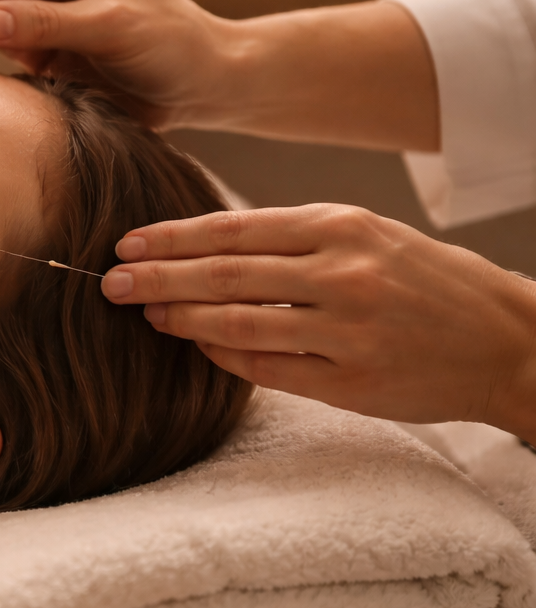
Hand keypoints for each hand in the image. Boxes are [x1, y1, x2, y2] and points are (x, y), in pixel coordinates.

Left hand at [98, 204, 535, 440]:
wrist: (506, 337)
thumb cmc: (424, 281)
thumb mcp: (365, 235)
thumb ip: (292, 239)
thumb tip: (202, 245)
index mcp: (340, 227)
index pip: (233, 230)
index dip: (172, 238)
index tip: (127, 244)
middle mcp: (341, 273)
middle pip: (225, 275)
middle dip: (159, 279)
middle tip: (110, 283)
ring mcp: (347, 330)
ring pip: (239, 325)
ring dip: (183, 321)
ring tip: (146, 315)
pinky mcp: (352, 381)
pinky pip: (268, 368)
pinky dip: (225, 357)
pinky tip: (199, 348)